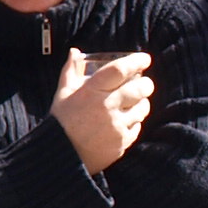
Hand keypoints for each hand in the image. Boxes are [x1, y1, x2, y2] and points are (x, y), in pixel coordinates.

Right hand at [52, 48, 155, 174]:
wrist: (61, 155)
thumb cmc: (61, 121)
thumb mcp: (63, 93)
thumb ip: (70, 71)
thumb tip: (75, 52)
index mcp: (91, 91)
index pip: (120, 70)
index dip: (136, 61)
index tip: (144, 59)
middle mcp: (106, 106)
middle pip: (140, 88)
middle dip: (146, 83)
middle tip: (144, 83)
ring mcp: (116, 126)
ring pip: (142, 108)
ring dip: (142, 103)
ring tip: (135, 102)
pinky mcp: (121, 142)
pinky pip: (137, 127)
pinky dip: (134, 122)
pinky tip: (126, 120)